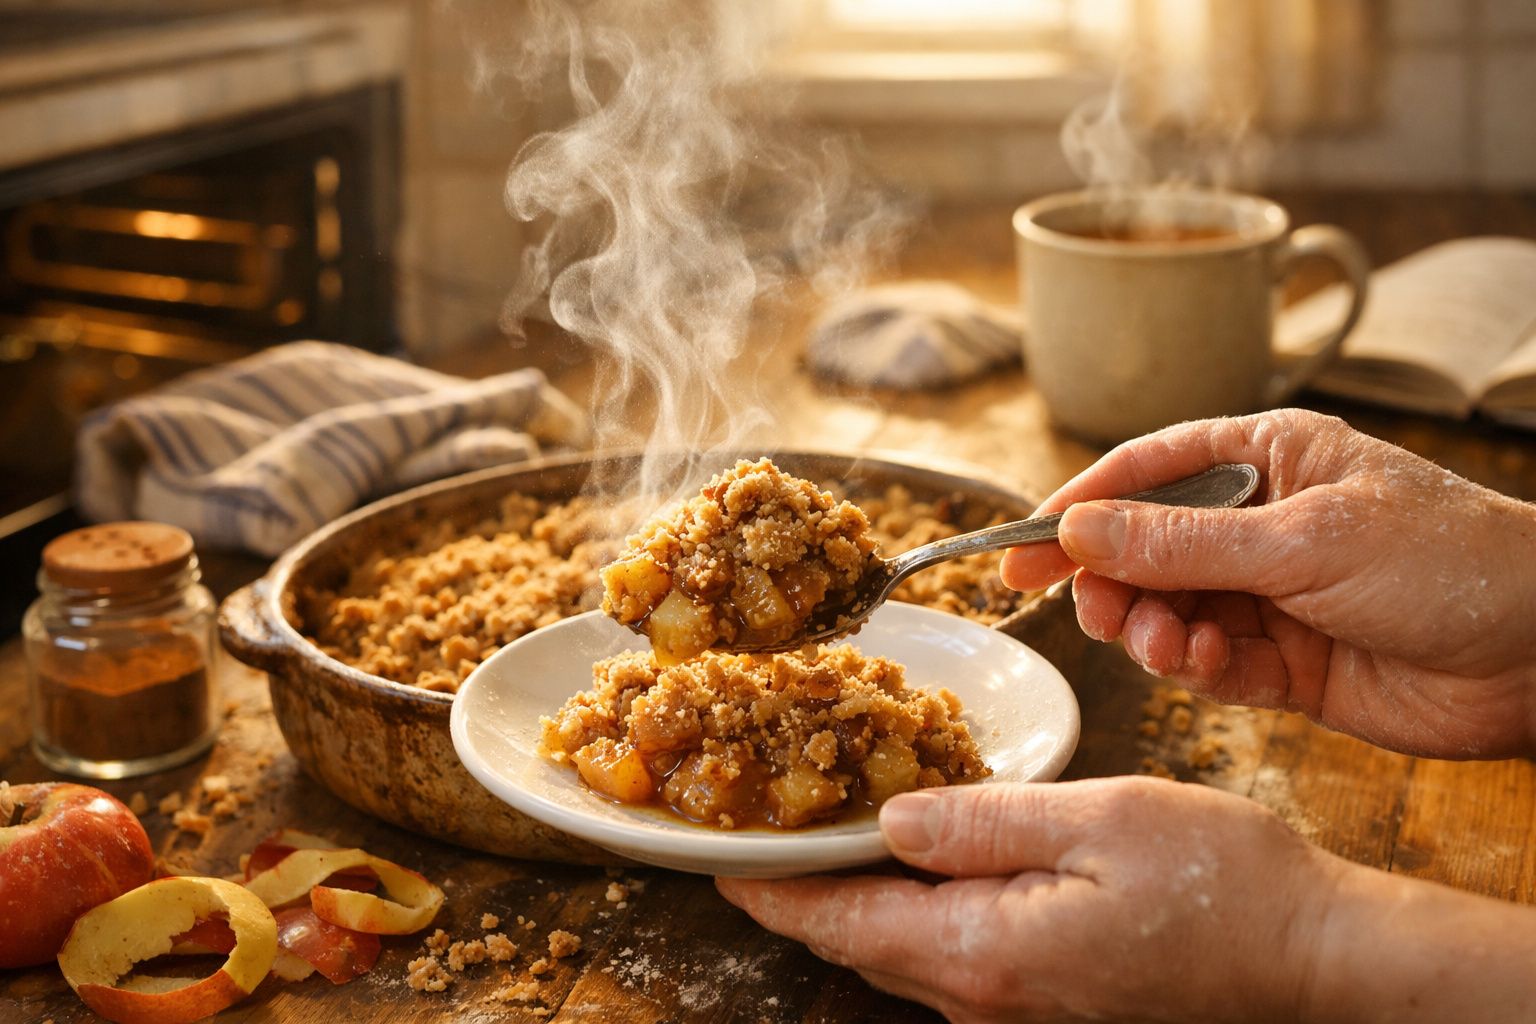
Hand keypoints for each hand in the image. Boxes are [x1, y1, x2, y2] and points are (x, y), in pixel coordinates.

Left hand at [719, 780, 1535, 1023]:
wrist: (1312, 956)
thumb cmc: (1219, 885)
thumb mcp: (1096, 822)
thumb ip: (982, 822)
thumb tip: (890, 817)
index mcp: (982, 950)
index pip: (839, 926)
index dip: (769, 890)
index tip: (717, 856)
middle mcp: (985, 993)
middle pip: (859, 942)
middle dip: (802, 891)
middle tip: (760, 825)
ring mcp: (1017, 1002)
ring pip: (901, 950)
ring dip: (853, 899)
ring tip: (823, 832)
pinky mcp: (1047, 991)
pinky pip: (949, 952)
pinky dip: (910, 908)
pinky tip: (916, 856)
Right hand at [1001, 409, 1535, 758]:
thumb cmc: (1449, 562)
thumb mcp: (1305, 541)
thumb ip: (1183, 544)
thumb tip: (1077, 530)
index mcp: (1267, 461)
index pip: (1145, 474)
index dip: (1076, 509)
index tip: (1016, 550)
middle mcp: (1260, 525)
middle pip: (1143, 549)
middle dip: (1111, 582)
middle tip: (1094, 612)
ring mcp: (1270, 595)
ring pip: (1167, 611)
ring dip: (1151, 630)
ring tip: (1164, 644)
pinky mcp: (1284, 663)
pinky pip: (1208, 663)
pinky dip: (1194, 669)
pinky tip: (1205, 666)